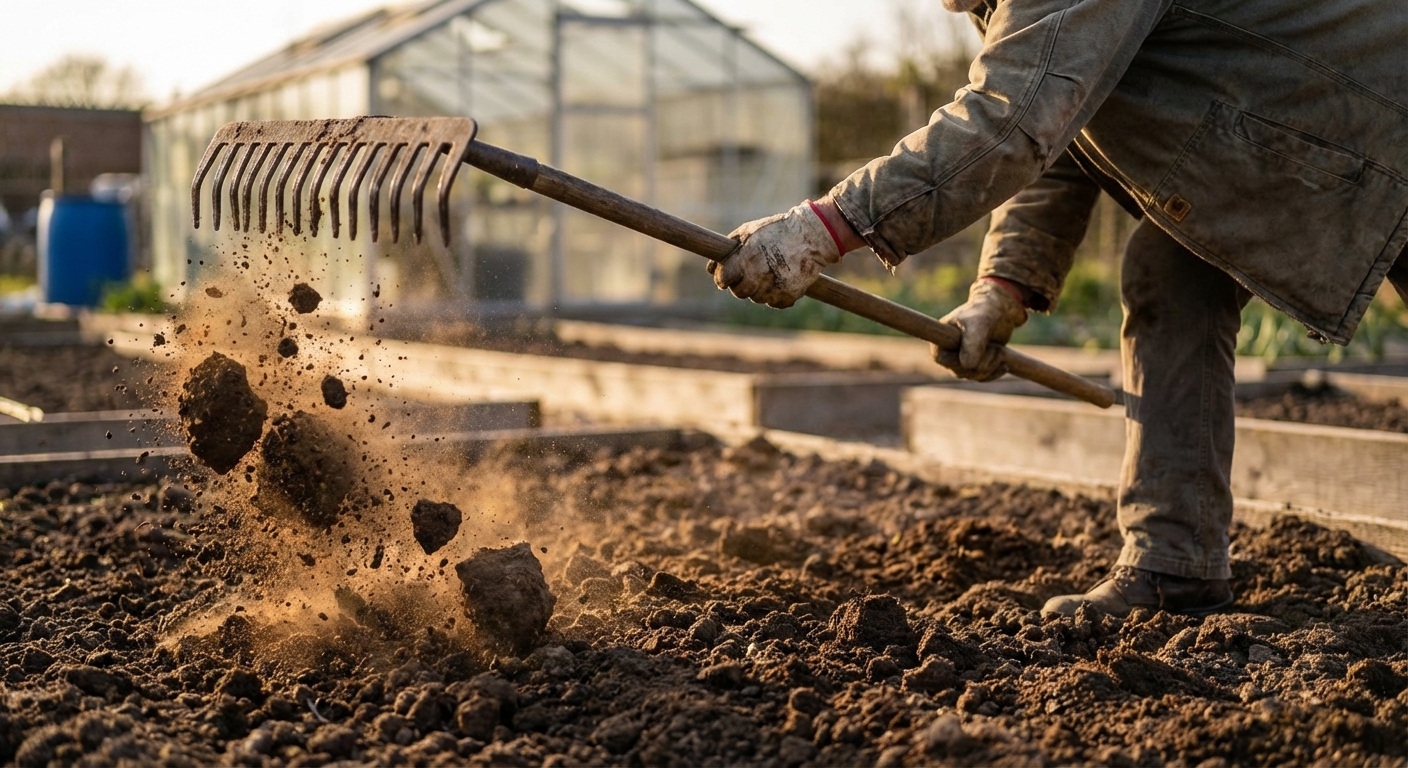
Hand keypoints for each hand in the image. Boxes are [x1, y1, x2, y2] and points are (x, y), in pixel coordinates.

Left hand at [710, 202, 843, 307]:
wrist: (811, 237)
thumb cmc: (776, 230)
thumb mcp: (749, 231)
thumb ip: (728, 249)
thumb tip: (709, 268)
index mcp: (745, 258)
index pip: (722, 279)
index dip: (723, 277)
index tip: (727, 275)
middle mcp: (758, 275)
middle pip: (739, 292)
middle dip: (740, 284)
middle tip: (750, 273)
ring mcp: (774, 287)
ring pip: (756, 298)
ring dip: (758, 289)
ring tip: (768, 272)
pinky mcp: (789, 296)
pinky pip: (774, 303)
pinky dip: (776, 295)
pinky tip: (781, 279)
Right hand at [934, 277, 1028, 380]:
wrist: (1000, 310)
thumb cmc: (985, 312)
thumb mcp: (979, 323)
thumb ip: (972, 343)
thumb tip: (968, 366)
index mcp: (941, 338)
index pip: (941, 359)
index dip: (958, 360)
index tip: (977, 348)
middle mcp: (949, 351)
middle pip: (959, 371)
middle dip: (981, 363)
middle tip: (995, 349)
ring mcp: (962, 359)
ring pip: (972, 375)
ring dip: (990, 366)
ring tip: (999, 351)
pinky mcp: (976, 364)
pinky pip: (982, 377)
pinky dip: (994, 372)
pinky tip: (1004, 365)